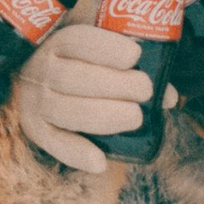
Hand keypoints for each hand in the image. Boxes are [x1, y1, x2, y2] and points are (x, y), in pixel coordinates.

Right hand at [14, 17, 154, 174]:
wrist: (34, 76)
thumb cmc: (77, 60)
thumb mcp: (99, 50)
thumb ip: (133, 68)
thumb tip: (170, 97)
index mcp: (58, 43)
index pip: (77, 41)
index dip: (106, 48)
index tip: (135, 55)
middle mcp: (42, 70)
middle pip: (74, 78)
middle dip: (113, 85)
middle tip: (144, 90)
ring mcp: (36, 100)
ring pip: (65, 111)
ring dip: (103, 116)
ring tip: (135, 118)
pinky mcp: (35, 128)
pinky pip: (53, 143)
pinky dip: (76, 154)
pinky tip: (100, 162)